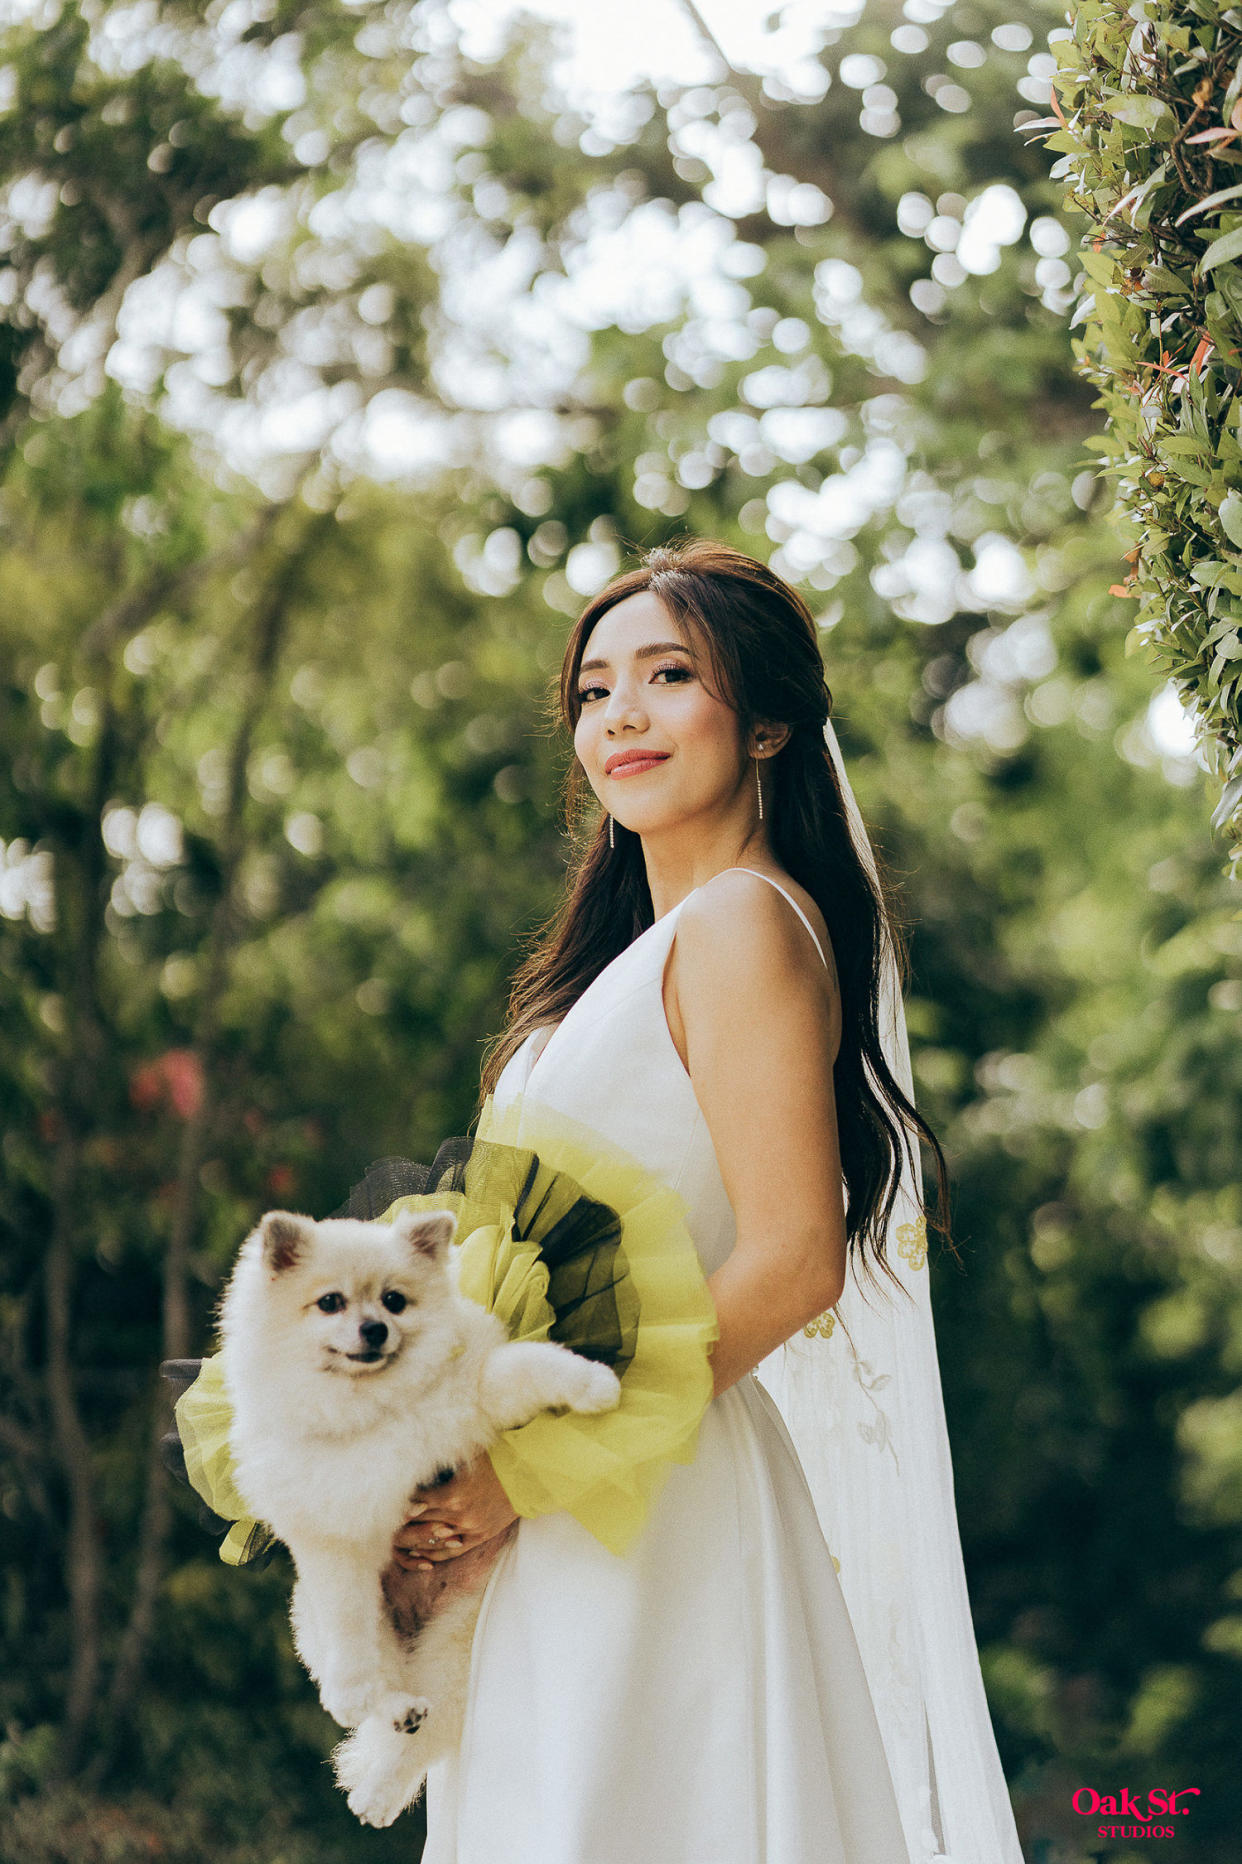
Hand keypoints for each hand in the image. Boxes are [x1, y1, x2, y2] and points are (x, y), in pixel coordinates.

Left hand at [391, 1451, 518, 1567]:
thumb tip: (414, 1456)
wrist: (529, 1473)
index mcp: (452, 1495)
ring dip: (411, 1540)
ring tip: (393, 1538)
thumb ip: (441, 1461)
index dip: (396, 1503)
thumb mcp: (466, 1456)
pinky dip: (432, 1554)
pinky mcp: (479, 1537)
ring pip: (431, 1542)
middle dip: (398, 1522)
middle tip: (378, 1519)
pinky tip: (418, 1554)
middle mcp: (457, 1517)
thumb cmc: (496, 1457)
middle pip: (417, 1525)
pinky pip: (450, 1552)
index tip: (382, 1498)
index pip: (413, 1503)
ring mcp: (469, 1530)